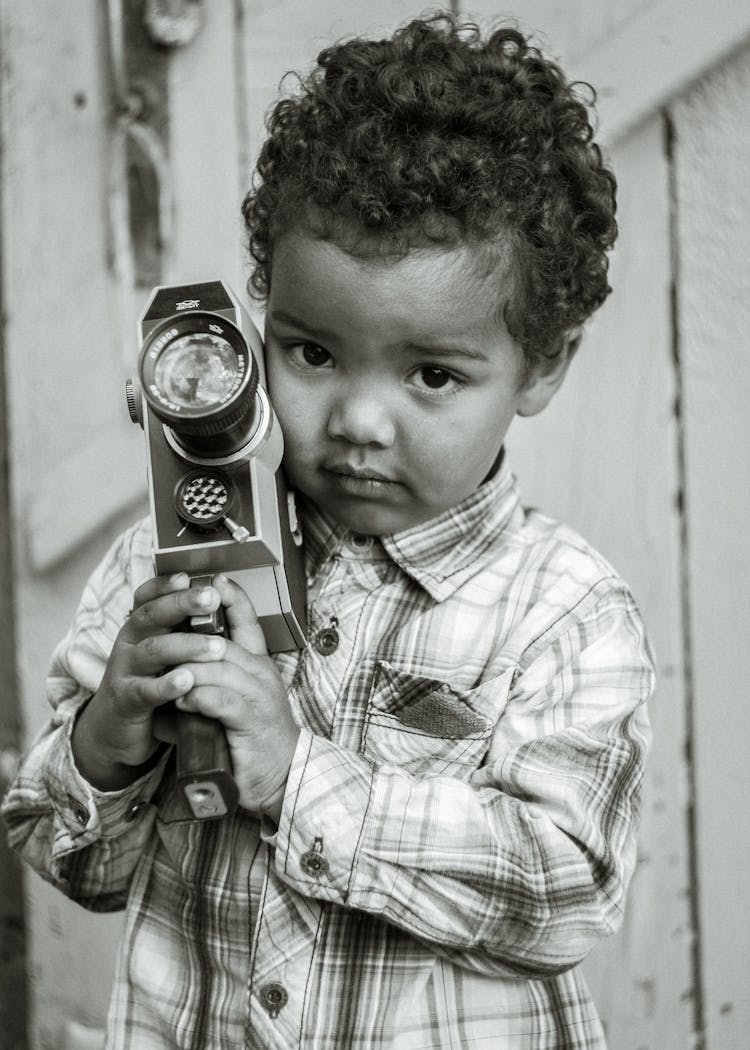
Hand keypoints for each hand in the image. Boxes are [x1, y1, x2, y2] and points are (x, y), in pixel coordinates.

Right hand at [72, 573, 228, 790]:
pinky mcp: (126, 700)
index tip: (188, 576)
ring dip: (186, 646)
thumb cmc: (150, 684)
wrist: (117, 731)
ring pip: (153, 650)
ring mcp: (125, 670)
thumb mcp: (166, 653)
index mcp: (141, 627)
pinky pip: (145, 690)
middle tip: (211, 598)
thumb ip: (185, 630)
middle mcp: (130, 642)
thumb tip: (221, 599)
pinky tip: (187, 681)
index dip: (165, 585)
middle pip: (152, 615)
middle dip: (182, 604)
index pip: (148, 597)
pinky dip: (166, 685)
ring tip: (216, 647)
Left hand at [174, 574, 299, 821]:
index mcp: (258, 666)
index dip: (233, 598)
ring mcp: (258, 696)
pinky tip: (181, 700)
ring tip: (164, 670)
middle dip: (194, 630)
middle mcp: (261, 675)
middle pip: (225, 641)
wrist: (280, 777)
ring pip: (219, 668)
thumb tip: (174, 681)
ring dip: (188, 667)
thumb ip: (208, 687)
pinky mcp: (251, 721)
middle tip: (164, 623)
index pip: (247, 622)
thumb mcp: (230, 706)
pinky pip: (221, 700)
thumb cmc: (251, 741)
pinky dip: (198, 697)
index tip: (215, 578)